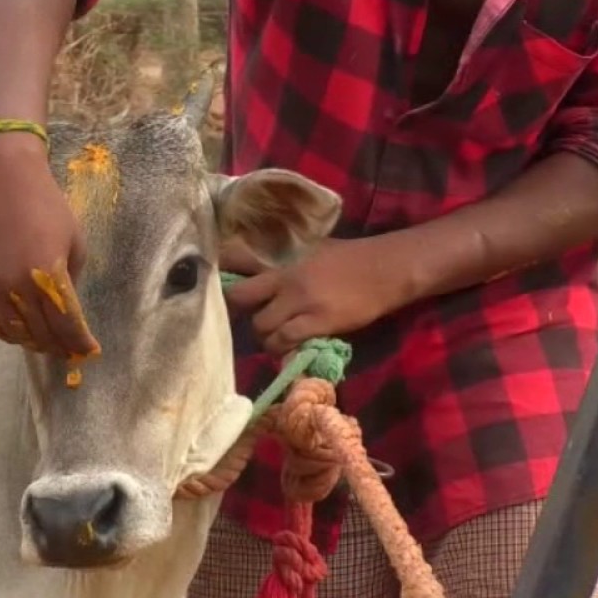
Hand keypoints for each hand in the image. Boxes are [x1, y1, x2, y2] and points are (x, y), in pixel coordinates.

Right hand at [0, 134, 100, 359]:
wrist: (1, 177)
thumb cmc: (46, 203)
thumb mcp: (74, 240)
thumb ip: (71, 278)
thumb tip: (67, 306)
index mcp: (47, 276)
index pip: (66, 326)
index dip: (79, 342)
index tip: (90, 350)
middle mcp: (16, 287)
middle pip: (41, 334)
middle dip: (60, 346)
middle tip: (71, 350)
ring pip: (14, 333)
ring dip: (34, 343)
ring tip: (47, 343)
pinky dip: (7, 333)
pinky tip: (20, 333)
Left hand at [224, 238, 406, 355]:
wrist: (387, 269)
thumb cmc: (351, 257)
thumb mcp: (311, 248)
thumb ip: (284, 260)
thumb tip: (257, 268)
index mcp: (283, 258)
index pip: (237, 259)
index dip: (220, 273)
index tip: (211, 284)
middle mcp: (286, 278)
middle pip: (240, 297)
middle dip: (237, 312)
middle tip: (244, 319)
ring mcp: (301, 301)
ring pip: (261, 325)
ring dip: (263, 336)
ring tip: (272, 337)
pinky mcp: (318, 322)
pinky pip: (285, 341)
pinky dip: (281, 348)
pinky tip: (287, 348)